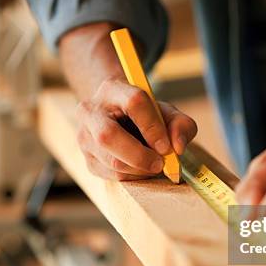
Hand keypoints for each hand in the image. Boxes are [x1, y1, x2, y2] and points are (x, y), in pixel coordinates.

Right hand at [75, 77, 196, 180]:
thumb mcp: (167, 112)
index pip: (134, 103)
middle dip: (139, 155)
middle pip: (108, 136)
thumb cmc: (146, 115)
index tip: (167, 146)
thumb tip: (178, 147)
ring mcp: (84, 137)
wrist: (118, 118)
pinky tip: (141, 167)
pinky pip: (112, 176)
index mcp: (113, 89)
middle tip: (160, 164)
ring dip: (140, 169)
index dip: (153, 127)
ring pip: (112, 161)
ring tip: (154, 163)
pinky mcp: (88, 160)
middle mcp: (91, 111)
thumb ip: (181, 125)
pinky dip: (133, 176)